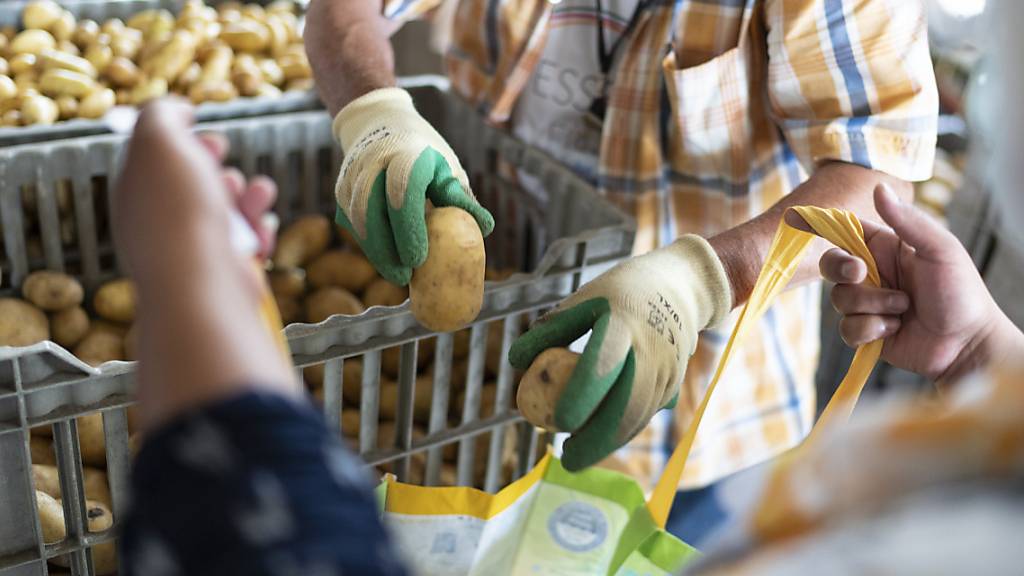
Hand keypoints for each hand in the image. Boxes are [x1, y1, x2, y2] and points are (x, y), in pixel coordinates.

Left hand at [113, 98, 295, 430]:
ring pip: (227, 211)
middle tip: (222, 156)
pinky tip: (262, 227)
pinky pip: (247, 242)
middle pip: (191, 184)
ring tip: (257, 193)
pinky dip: (259, 230)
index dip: (178, 139)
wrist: (203, 282)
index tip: (198, 129)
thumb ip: (161, 115)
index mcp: (135, 195)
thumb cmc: (178, 211)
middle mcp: (159, 225)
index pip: (153, 161)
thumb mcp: (159, 141)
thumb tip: (175, 110)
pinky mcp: (225, 272)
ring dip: (247, 195)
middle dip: (214, 165)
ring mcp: (193, 251)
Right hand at [332, 88, 493, 284]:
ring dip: (376, 251)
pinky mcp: (341, 189)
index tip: (418, 259)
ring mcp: (352, 175)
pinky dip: (368, 244)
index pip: (402, 191)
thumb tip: (485, 228)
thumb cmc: (424, 152)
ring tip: (397, 274)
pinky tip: (385, 259)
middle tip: (405, 277)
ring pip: (358, 220)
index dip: (408, 228)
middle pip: (372, 210)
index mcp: (406, 154)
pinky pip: (352, 223)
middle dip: (387, 249)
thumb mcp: (447, 166)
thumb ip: (461, 198)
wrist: (380, 122)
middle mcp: (374, 162)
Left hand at [509, 236, 731, 470]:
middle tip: (567, 458)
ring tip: (576, 452)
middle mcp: (652, 349)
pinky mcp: (674, 384)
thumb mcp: (583, 299)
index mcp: (624, 323)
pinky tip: (599, 440)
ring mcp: (668, 369)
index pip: (603, 363)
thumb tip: (516, 363)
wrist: (679, 287)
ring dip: (609, 442)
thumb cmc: (618, 293)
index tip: (560, 421)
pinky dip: (622, 432)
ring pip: (638, 418)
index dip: (582, 395)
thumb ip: (550, 330)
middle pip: (626, 406)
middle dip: (596, 440)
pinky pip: (646, 415)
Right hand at [786, 184, 1020, 383]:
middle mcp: (873, 273)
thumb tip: (879, 187)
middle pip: (832, 265)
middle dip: (841, 270)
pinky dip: (871, 330)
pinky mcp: (866, 331)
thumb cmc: (961, 293)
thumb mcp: (940, 250)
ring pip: (840, 300)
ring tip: (903, 310)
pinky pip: (847, 329)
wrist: (966, 345)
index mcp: (886, 248)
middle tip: (860, 274)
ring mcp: (868, 304)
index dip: (821, 226)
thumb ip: (908, 222)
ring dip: (872, 306)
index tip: (796, 221)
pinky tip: (895, 330)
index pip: (846, 231)